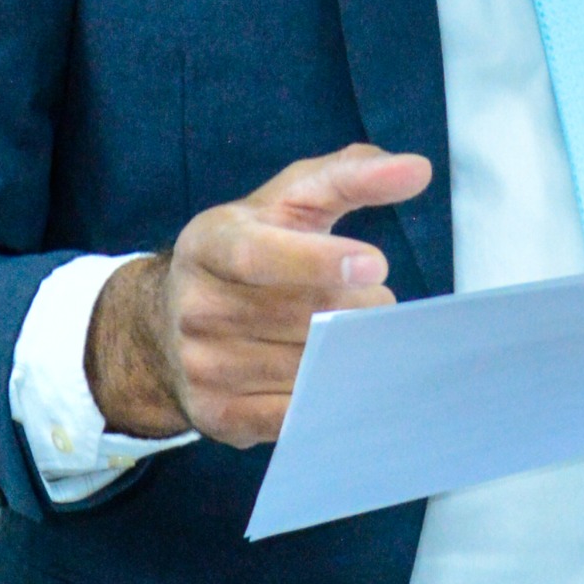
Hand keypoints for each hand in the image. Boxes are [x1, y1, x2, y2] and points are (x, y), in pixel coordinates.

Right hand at [86, 143, 432, 446]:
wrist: (166, 324)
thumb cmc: (250, 251)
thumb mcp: (288, 202)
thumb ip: (350, 177)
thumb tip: (416, 169)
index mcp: (209, 244)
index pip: (258, 255)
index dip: (316, 261)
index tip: (375, 265)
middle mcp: (197, 306)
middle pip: (297, 316)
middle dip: (355, 310)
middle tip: (378, 304)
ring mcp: (203, 365)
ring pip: (302, 367)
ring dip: (350, 354)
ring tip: (361, 335)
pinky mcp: (217, 413)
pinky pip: (292, 414)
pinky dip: (329, 397)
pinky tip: (345, 377)